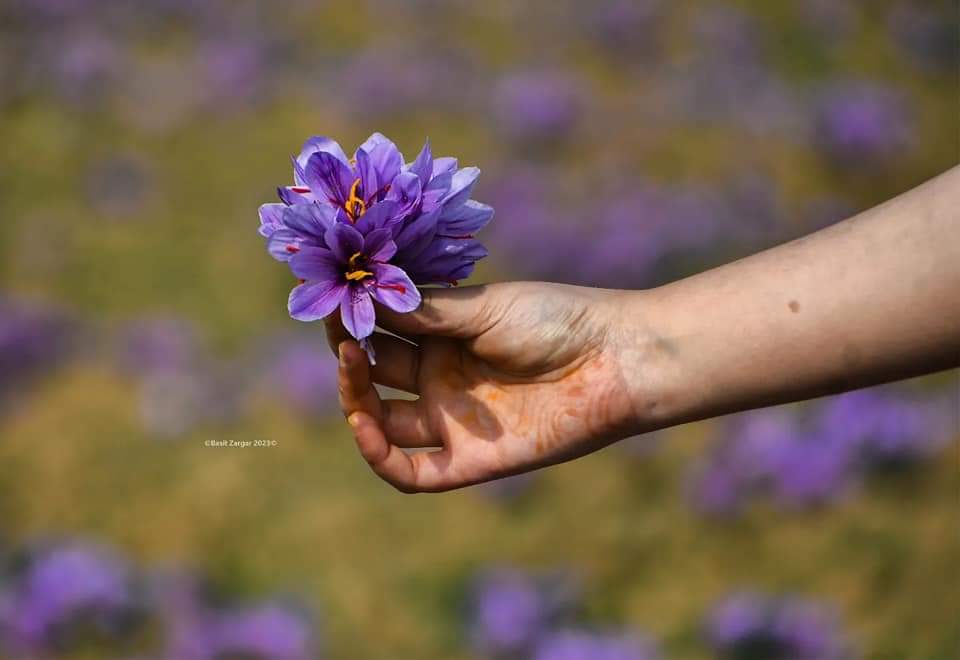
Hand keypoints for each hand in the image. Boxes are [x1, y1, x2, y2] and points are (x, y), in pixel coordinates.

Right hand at [326, 282, 649, 492]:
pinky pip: (412, 472)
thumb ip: (424, 311)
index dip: (355, 320)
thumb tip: (362, 293)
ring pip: (383, 423)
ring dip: (355, 400)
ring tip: (351, 366)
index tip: (335, 297)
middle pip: (375, 375)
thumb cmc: (555, 319)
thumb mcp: (483, 308)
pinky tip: (365, 423)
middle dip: (350, 354)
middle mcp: (441, 379)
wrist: (616, 358)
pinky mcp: (469, 460)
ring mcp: (452, 421)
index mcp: (444, 337)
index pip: (382, 333)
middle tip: (341, 332)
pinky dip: (380, 456)